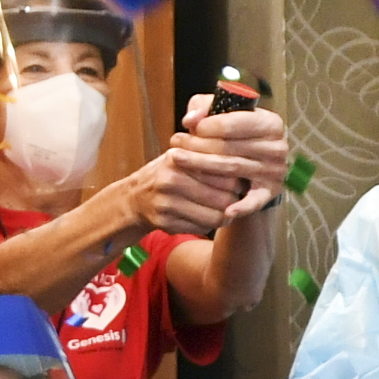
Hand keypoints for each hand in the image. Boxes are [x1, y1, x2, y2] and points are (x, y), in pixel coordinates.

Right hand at [121, 151, 240, 237]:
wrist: (135, 198)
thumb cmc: (168, 173)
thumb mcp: (183, 155)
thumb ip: (207, 150)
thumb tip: (244, 158)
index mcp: (180, 158)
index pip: (225, 172)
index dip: (239, 181)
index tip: (243, 183)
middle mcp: (171, 179)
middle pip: (224, 197)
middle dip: (235, 201)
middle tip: (238, 200)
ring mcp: (167, 203)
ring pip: (215, 217)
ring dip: (224, 217)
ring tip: (226, 211)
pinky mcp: (165, 223)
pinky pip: (201, 228)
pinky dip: (208, 225)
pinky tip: (206, 218)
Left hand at [167, 94, 290, 219]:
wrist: (255, 161)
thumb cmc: (234, 133)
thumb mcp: (223, 113)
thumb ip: (204, 107)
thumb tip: (190, 120)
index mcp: (270, 123)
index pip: (233, 123)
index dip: (207, 125)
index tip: (190, 128)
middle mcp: (277, 147)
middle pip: (230, 147)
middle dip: (197, 145)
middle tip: (174, 143)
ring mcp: (275, 171)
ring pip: (232, 169)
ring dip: (201, 166)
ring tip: (177, 160)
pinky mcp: (270, 192)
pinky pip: (255, 200)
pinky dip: (242, 207)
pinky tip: (227, 212)